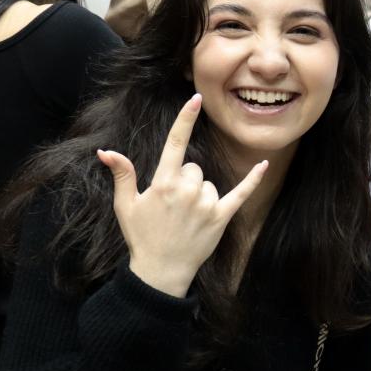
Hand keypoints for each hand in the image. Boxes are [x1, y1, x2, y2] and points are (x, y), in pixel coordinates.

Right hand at [97, 94, 267, 297]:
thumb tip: (106, 150)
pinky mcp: (221, 218)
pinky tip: (264, 165)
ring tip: (186, 217)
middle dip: (185, 180)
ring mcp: (206, 204)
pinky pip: (241, 193)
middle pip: (194, 167)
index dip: (185, 119)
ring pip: (209, 183)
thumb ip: (122, 174)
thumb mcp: (125, 205)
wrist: (160, 271)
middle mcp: (187, 191)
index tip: (195, 99)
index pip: (175, 143)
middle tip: (173, 206)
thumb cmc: (141, 236)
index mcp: (163, 183)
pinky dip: (253, 179)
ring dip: (200, 194)